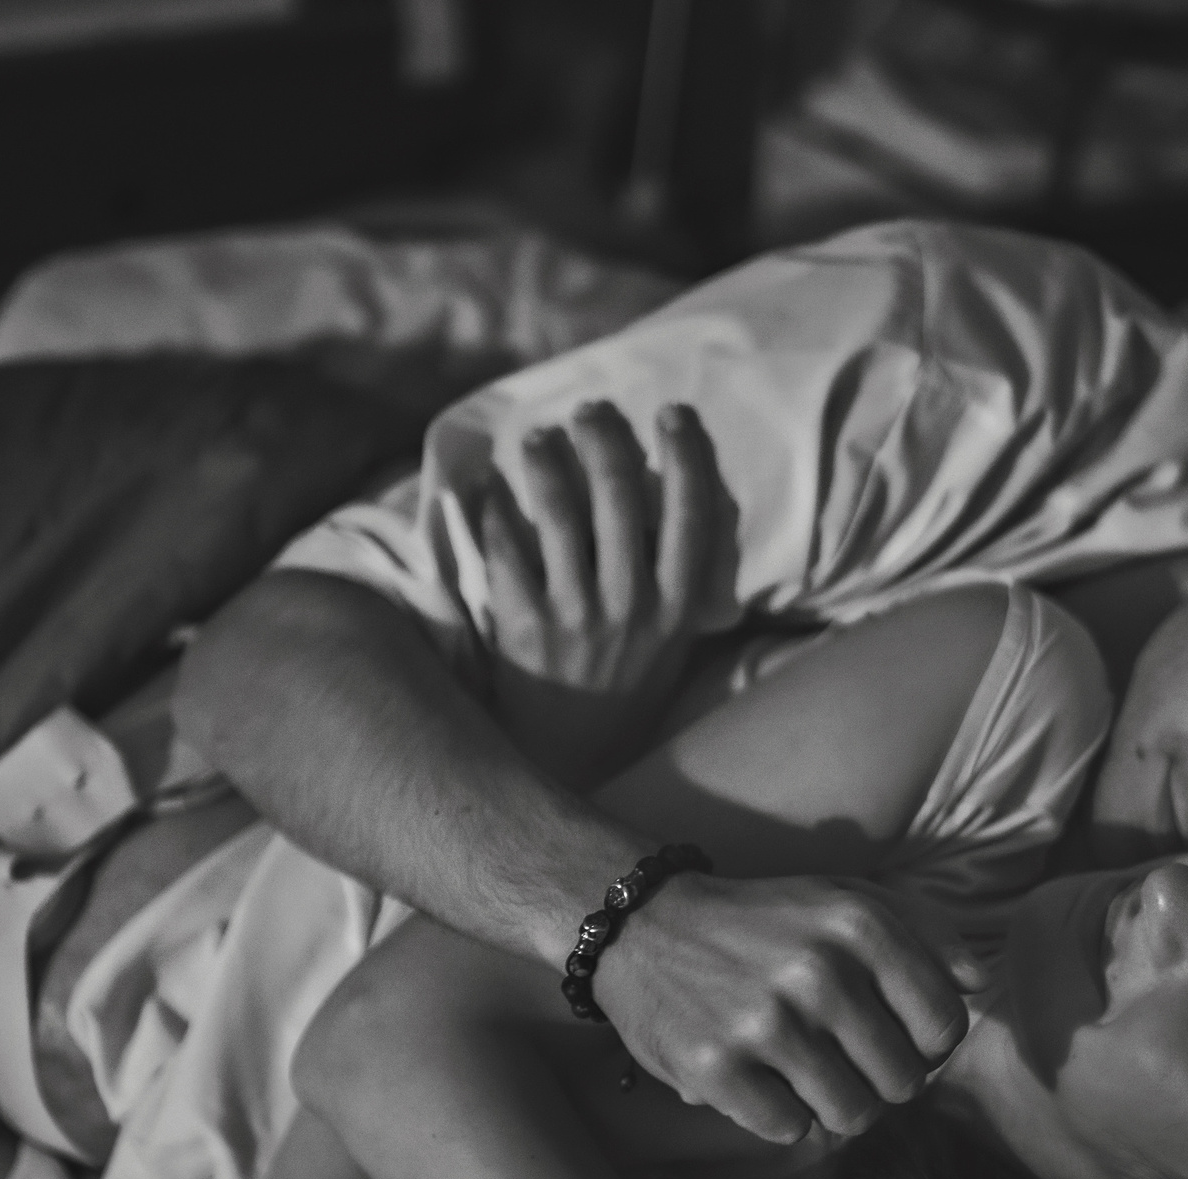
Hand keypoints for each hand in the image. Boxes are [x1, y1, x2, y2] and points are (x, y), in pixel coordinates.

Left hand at [481, 399, 727, 783]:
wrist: (571, 757)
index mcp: (677, 610)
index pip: (693, 513)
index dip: (688, 453)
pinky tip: (494, 484)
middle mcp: (630, 608)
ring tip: (542, 437)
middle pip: (620, 494)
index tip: (674, 414)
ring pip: (558, 510)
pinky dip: (497, 508)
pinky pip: (507, 547)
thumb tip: (680, 498)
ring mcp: (574, 616)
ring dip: (548, 459)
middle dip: (605, 437)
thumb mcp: (672, 641)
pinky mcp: (522, 626)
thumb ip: (677, 580)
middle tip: (593, 412)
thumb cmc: (625, 688)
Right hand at [594, 872, 985, 1145]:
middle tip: (840, 1054)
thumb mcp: (845, 898)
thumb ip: (924, 931)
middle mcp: (819, 972)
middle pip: (904, 1083)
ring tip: (802, 1068)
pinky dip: (779, 1114)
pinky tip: (756, 1075)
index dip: (927, 1044)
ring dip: (833, 1103)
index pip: (946, 1026)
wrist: (642, 926)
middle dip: (879, 1079)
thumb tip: (978, 982)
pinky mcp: (715, 1069)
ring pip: (854, 1116)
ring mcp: (765, 1024)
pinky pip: (790, 1129)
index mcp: (860, 924)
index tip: (892, 1033)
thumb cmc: (763, 922)